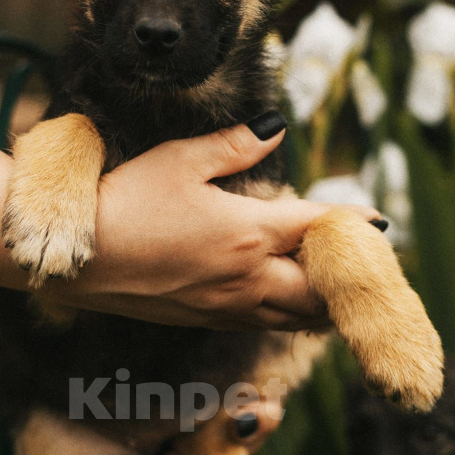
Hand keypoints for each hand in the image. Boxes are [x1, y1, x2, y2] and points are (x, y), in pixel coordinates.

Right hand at [52, 117, 379, 329]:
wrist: (80, 258)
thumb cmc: (129, 200)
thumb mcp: (182, 160)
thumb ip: (237, 144)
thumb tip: (277, 127)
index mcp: (249, 232)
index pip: (317, 228)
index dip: (350, 222)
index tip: (375, 219)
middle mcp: (248, 277)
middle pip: (320, 287)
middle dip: (347, 273)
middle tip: (359, 258)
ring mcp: (227, 306)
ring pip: (296, 317)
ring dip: (323, 301)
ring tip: (334, 287)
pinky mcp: (205, 320)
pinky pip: (264, 326)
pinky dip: (289, 316)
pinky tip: (283, 303)